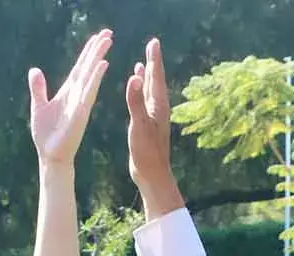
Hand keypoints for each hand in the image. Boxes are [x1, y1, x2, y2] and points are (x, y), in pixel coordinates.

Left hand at [31, 29, 112, 166]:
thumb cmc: (46, 134)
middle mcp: (77, 94)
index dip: (88, 52)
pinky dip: (95, 77)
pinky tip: (102, 64)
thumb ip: (38, 88)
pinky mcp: (81, 112)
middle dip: (97, 49)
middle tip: (108, 32)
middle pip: (88, 67)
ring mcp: (80, 101)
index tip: (97, 38)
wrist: (50, 155)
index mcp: (68, 92)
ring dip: (98, 57)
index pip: (80, 67)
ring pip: (91, 74)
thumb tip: (34, 70)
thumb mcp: (38, 106)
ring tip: (107, 40)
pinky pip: (89, 91)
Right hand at [125, 37, 184, 219]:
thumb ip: (136, 100)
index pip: (156, 77)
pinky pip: (146, 102)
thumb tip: (135, 76)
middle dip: (153, 63)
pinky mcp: (148, 125)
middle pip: (156, 80)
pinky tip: (138, 94)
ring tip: (143, 64)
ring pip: (151, 91)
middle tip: (152, 46)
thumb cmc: (146, 151)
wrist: (152, 174)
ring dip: (148, 77)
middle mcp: (159, 108)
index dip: (154, 60)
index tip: (153, 43)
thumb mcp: (138, 125)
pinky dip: (142, 92)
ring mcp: (154, 117)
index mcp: (157, 106)